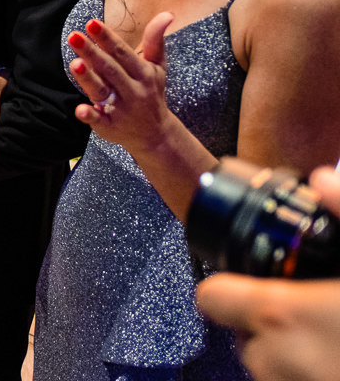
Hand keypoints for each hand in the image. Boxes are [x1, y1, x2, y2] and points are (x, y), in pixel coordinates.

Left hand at [67, 12, 177, 156]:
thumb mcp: (157, 67)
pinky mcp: (110, 127)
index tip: (91, 23)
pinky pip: (99, 121)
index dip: (106, 38)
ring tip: (74, 64)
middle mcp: (133, 90)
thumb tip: (167, 13)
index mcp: (143, 73)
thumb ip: (156, 40)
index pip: (121, 52)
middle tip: (74, 36)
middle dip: (92, 53)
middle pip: (109, 69)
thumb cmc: (152, 93)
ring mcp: (121, 110)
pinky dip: (90, 115)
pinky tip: (80, 109)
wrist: (156, 135)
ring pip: (102, 92)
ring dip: (88, 79)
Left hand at [196, 167, 339, 380]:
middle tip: (313, 310)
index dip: (228, 286)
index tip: (250, 280)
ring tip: (337, 339)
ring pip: (276, 375)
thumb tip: (324, 181)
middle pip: (248, 343)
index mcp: (287, 315)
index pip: (214, 299)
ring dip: (296, 361)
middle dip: (272, 330)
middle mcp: (285, 363)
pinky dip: (316, 377)